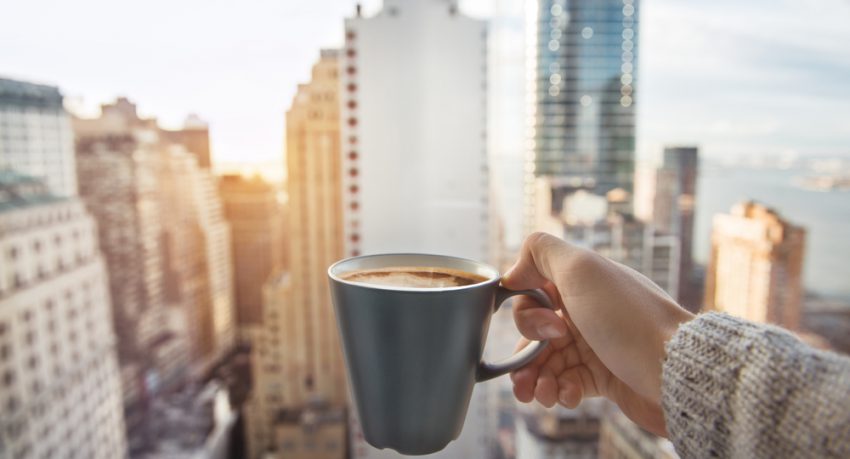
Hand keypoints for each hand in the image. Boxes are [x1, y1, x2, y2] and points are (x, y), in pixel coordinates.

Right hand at [503, 233, 693, 436]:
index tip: (548, 323)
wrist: (675, 370)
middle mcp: (585, 312)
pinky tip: (568, 396)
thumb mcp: (581, 268)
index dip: (528, 312)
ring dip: (535, 380)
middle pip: (534, 333)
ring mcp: (594, 346)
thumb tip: (512, 271)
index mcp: (579, 284)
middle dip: (526, 353)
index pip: (532, 294)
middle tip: (542, 361)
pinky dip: (559, 392)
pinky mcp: (603, 378)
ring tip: (540, 394)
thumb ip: (540, 251)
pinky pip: (566, 385)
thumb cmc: (628, 318)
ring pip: (545, 363)